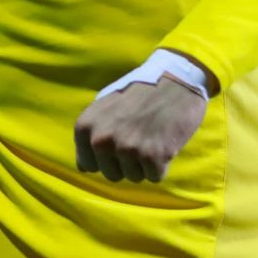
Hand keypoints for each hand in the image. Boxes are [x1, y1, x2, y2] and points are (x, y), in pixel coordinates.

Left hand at [74, 62, 208, 182]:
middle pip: (111, 175)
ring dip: (145, 164)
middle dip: (126, 163)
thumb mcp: (105, 107)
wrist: (176, 80)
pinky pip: (154, 177)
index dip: (106, 157)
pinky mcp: (152, 157)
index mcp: (85, 126)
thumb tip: (81, 167)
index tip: (120, 140)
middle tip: (140, 138)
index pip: (87, 164)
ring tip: (153, 137)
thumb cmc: (140, 92)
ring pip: (134, 177)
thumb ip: (92, 134)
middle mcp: (101, 140)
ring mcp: (127, 149)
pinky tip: (164, 142)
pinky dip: (162, 165)